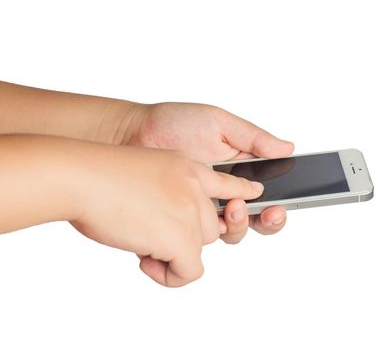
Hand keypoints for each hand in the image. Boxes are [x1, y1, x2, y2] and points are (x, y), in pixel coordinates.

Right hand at [72, 144, 263, 286]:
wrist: (83, 175)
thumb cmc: (100, 173)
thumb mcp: (144, 169)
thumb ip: (166, 190)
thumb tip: (167, 222)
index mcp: (187, 168)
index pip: (226, 181)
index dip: (240, 190)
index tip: (253, 194)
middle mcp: (194, 188)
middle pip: (210, 226)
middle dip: (183, 236)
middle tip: (149, 232)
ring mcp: (191, 212)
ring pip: (198, 246)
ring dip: (171, 252)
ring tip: (140, 241)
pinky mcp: (182, 238)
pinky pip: (191, 270)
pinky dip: (171, 275)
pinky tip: (146, 260)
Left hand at [126, 102, 294, 242]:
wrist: (134, 132)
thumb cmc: (175, 123)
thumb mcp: (219, 124)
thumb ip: (253, 139)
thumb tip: (288, 148)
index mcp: (239, 172)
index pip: (266, 197)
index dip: (276, 207)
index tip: (277, 206)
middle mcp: (224, 194)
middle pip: (253, 220)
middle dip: (259, 221)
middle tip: (244, 207)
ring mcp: (201, 208)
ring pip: (228, 233)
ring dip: (234, 227)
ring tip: (227, 209)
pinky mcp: (179, 219)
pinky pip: (195, 239)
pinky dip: (201, 237)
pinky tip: (199, 222)